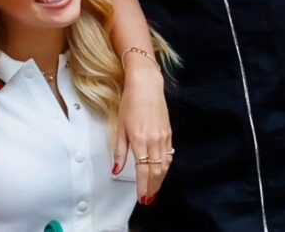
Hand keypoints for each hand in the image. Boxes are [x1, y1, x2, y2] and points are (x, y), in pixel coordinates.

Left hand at [114, 54, 170, 204]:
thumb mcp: (120, 127)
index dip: (143, 186)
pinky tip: (162, 171)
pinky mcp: (169, 133)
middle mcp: (154, 141)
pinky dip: (166, 166)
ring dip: (160, 180)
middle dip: (153, 187)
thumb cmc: (131, 103)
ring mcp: (163, 137)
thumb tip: (116, 169)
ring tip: (155, 189)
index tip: (141, 197)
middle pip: (156, 171)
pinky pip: (169, 154)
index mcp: (140, 141)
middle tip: (149, 198)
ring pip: (165, 165)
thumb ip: (119, 151)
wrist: (146, 86)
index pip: (143, 171)